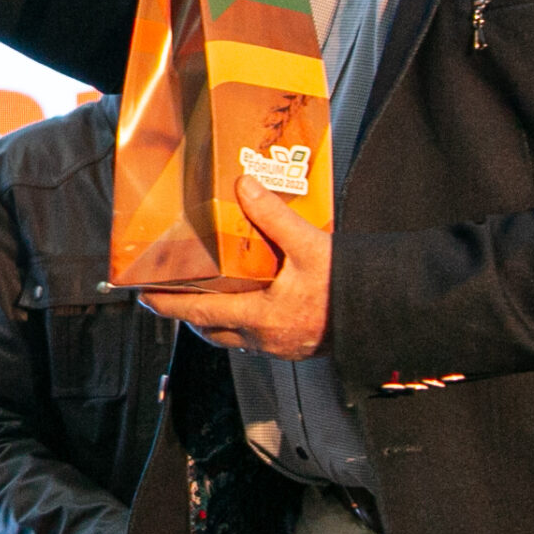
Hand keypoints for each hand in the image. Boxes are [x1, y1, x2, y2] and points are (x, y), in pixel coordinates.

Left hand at [139, 176, 330, 358]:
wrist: (387, 312)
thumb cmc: (349, 286)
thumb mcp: (308, 244)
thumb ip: (272, 215)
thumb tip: (243, 186)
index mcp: (261, 318)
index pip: (201, 313)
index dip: (170, 305)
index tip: (146, 298)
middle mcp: (267, 339)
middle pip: (213, 332)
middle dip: (189, 316)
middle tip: (171, 297)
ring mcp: (283, 347)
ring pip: (235, 339)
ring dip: (216, 321)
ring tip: (207, 298)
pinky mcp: (299, 347)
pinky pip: (258, 339)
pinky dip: (244, 323)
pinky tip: (252, 303)